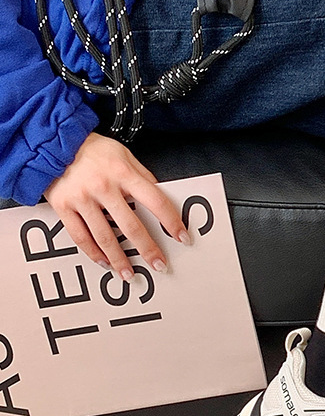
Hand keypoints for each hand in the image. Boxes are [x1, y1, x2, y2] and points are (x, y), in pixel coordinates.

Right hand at [43, 132, 188, 278]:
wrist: (52, 141)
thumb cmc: (92, 149)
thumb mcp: (123, 155)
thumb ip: (142, 176)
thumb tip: (160, 197)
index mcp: (123, 173)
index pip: (156, 201)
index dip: (171, 221)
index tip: (182, 237)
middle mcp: (103, 186)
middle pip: (131, 226)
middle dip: (148, 249)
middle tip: (159, 265)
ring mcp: (82, 198)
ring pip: (104, 236)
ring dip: (119, 259)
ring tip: (129, 273)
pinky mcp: (63, 206)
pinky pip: (80, 236)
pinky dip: (93, 252)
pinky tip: (104, 262)